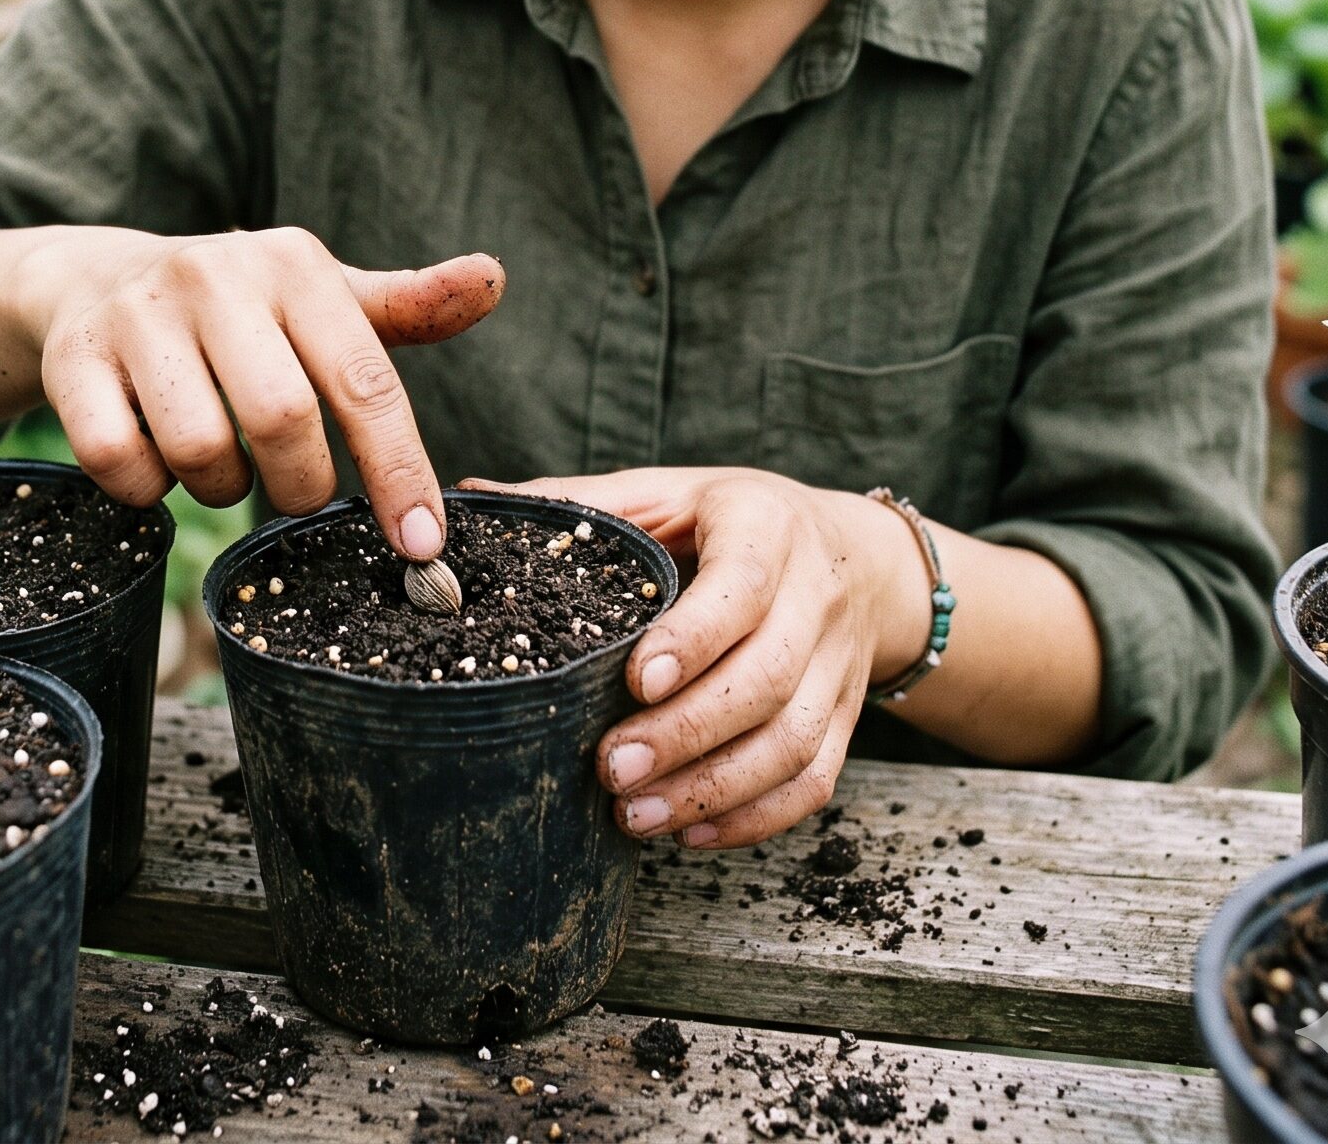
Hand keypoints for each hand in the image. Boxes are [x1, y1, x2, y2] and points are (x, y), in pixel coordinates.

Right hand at [16, 226, 503, 556]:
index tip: (422, 544)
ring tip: (225, 467)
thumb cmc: (240, 310)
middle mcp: (215, 275)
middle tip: (298, 491)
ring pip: (201, 449)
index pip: (364, 381)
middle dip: (301, 484)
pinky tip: (158, 465)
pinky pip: (122, 462)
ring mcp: (137, 314)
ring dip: (224, 488)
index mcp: (294, 265)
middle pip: (282, 420)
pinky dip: (150, 491)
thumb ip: (410, 307)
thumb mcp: (324, 299)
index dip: (398, 470)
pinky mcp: (73, 359)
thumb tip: (495, 278)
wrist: (94, 283)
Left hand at [457, 467, 931, 847]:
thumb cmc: (732, 522)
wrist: (853, 555)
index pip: (743, 585)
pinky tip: (690, 833)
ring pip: (794, 741)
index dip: (694, 638)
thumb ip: (583, 503)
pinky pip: (813, 780)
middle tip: (612, 768)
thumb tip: (474, 497)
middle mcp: (815, 594)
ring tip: (637, 814)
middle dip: (689, 733)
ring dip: (715, 789)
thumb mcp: (666, 494)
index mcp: (767, 524)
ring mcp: (836, 663)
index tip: (635, 681)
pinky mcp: (843, 716)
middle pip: (768, 677)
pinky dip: (754, 817)